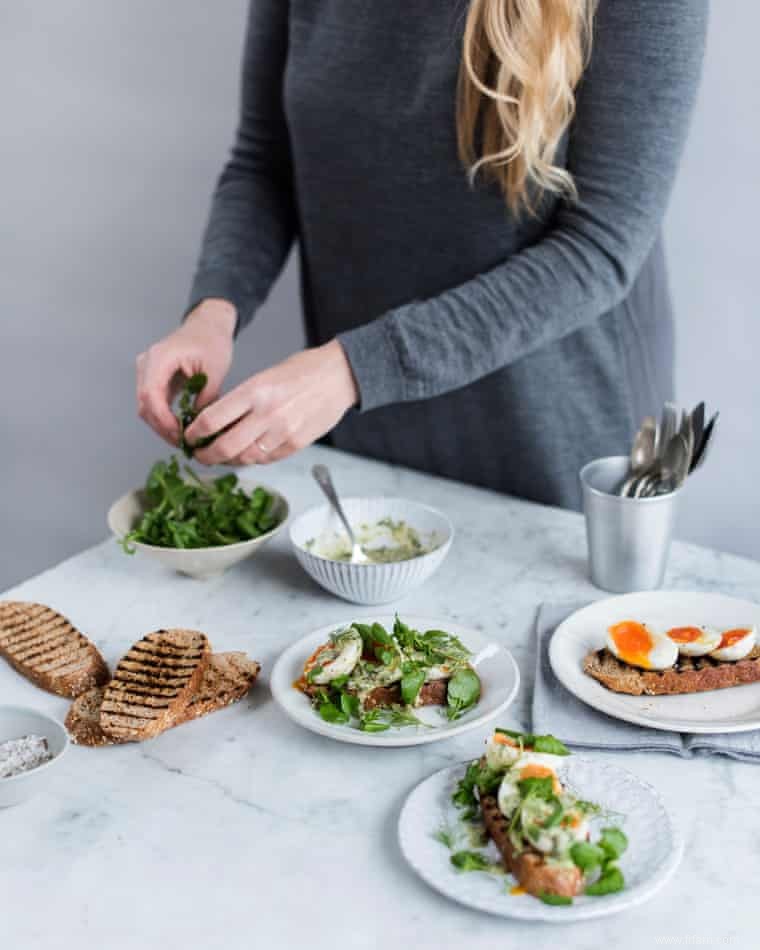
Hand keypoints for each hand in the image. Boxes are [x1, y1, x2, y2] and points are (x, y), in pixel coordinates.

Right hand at [136, 299, 235, 443]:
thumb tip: (200, 424)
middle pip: (145, 404)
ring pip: (146, 407)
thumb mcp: (215, 369)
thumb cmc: (212, 341)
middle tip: (184, 444)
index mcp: (159, 358)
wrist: (207, 325)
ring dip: (162, 425)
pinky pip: (153, 402)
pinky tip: (180, 428)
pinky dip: (164, 417)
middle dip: (162, 428)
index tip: (179, 435)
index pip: (151, 395)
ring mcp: (146, 371)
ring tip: (183, 439)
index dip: (162, 420)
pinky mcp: (152, 378)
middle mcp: (146, 364)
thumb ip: (206, 397)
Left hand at [185, 339, 358, 464]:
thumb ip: (243, 399)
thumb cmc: (303, 371)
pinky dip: (253, 459)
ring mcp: (283, 432)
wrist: (339, 376)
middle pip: (225, 447)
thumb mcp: (265, 376)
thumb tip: (217, 421)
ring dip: (229, 460)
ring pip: (245, 458)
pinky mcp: (296, 444)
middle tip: (200, 455)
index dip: (195, 433)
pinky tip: (248, 453)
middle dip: (207, 456)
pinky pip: (266, 459)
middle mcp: (267, 414)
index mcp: (254, 391)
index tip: (189, 437)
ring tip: (223, 456)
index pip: (212, 419)